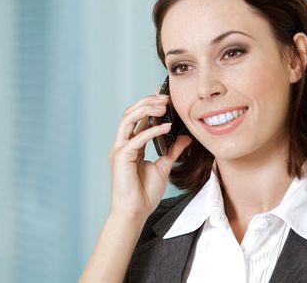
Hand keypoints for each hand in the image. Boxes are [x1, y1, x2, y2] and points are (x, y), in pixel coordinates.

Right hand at [108, 92, 191, 221]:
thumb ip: (173, 150)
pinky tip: (166, 127)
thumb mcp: (164, 166)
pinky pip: (136, 138)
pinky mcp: (122, 157)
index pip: (138, 117)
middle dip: (147, 102)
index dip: (149, 104)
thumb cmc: (145, 193)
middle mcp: (123, 143)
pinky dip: (151, 130)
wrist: (135, 212)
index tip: (164, 95)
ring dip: (145, 109)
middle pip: (130, 113)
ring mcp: (120, 149)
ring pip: (128, 119)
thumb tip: (185, 137)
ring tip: (163, 106)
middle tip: (165, 97)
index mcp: (131, 144)